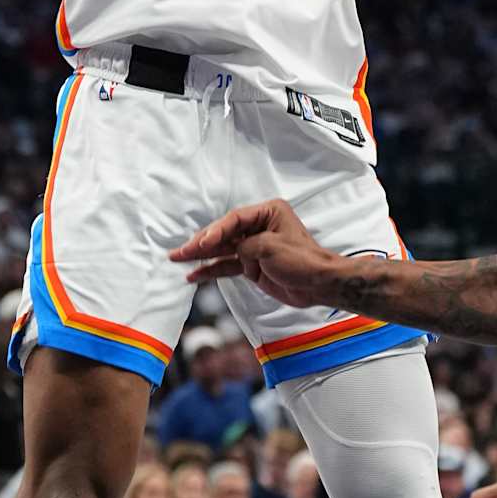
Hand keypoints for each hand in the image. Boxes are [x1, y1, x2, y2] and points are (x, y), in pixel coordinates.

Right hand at [170, 197, 341, 306]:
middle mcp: (258, 226)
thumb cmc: (302, 260)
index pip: (234, 219)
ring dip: (200, 256)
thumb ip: (246, 247)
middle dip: (201, 243)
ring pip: (221, 249)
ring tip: (177, 259)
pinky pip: (227, 265)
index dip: (215, 231)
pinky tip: (194, 274)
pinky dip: (211, 270)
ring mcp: (253, 246)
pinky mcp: (251, 264)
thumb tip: (231, 251)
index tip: (201, 243)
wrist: (318, 285)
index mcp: (268, 212)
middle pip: (223, 233)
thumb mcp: (271, 248)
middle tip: (179, 252)